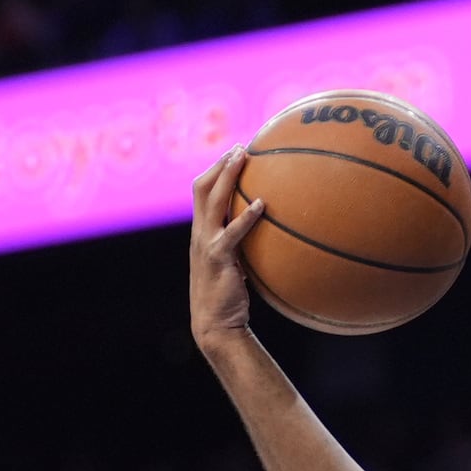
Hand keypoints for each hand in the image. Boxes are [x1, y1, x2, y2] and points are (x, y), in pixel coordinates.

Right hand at [190, 147, 267, 347]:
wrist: (214, 324)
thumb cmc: (229, 297)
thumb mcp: (235, 265)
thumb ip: (243, 247)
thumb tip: (270, 234)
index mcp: (202, 232)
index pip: (202, 192)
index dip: (215, 170)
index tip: (233, 153)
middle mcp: (199, 233)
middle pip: (202, 188)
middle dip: (220, 164)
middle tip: (239, 147)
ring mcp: (206, 244)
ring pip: (212, 201)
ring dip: (228, 177)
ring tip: (244, 158)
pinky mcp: (218, 259)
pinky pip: (232, 233)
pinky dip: (246, 217)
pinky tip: (263, 205)